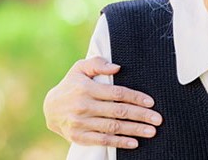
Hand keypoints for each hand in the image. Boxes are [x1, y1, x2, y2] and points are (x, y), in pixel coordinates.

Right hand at [43, 56, 161, 148]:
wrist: (49, 108)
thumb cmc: (72, 84)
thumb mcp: (80, 68)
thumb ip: (98, 64)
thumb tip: (117, 67)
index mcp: (86, 88)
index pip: (117, 93)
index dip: (135, 97)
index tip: (151, 102)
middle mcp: (83, 106)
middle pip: (118, 111)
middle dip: (140, 115)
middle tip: (157, 119)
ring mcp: (80, 123)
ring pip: (113, 127)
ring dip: (134, 130)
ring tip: (151, 132)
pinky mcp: (78, 136)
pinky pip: (102, 140)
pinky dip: (119, 142)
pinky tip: (134, 143)